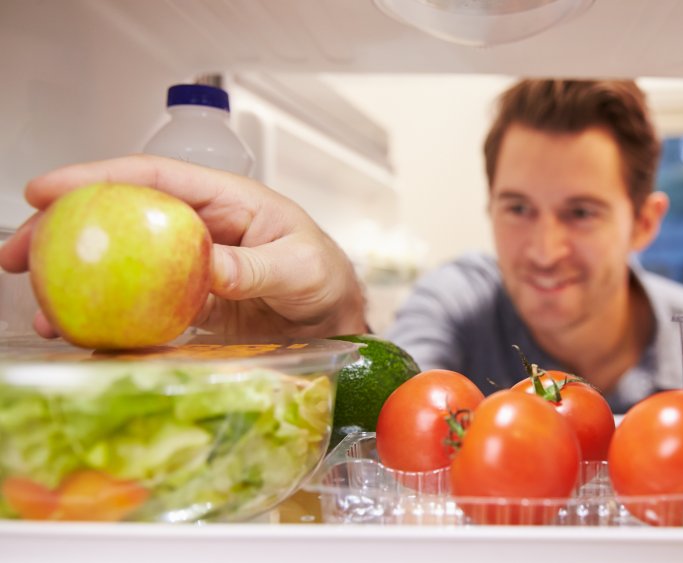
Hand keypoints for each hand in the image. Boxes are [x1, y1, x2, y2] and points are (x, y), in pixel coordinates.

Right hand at [0, 155, 367, 339]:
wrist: (332, 320)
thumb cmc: (324, 277)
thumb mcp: (301, 266)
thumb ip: (257, 267)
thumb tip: (209, 266)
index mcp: (223, 201)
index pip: (152, 178)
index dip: (96, 177)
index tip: (46, 190)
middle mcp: (197, 227)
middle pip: (119, 216)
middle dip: (62, 228)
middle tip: (14, 252)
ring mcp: (185, 266)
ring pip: (117, 261)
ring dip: (73, 279)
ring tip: (38, 305)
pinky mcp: (183, 302)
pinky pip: (135, 303)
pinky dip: (104, 317)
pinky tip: (78, 332)